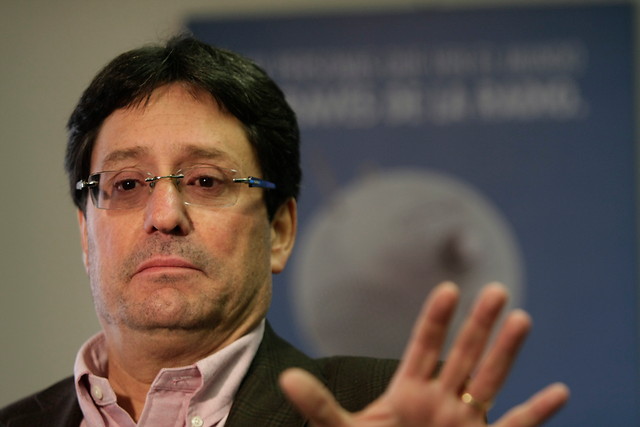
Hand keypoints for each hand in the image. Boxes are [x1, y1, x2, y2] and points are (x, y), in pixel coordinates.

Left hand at [279, 282, 568, 425]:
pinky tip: (560, 391)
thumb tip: (286, 378)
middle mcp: (440, 400)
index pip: (424, 346)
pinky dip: (538, 412)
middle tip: (496, 288)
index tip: (449, 288)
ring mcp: (463, 421)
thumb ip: (319, 407)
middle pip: (463, 354)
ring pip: (490, 380)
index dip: (436, 319)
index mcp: (408, 392)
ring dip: (507, 352)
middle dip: (479, 323)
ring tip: (522, 318)